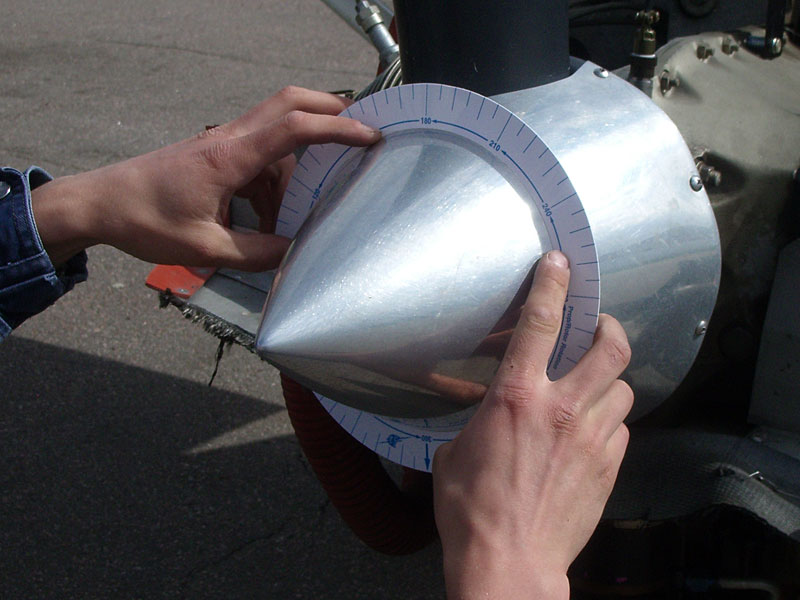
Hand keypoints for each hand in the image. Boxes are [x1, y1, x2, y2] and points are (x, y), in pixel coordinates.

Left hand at [31, 87, 380, 269]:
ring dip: (300, 158)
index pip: (295, 127)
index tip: (371, 137)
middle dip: (331, 108)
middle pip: (290, 102)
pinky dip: (276, 179)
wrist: (99, 204)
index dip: (338, 128)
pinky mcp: (216, 155)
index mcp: (230, 156)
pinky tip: (272, 217)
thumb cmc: (144, 220)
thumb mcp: (205, 248)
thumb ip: (256, 252)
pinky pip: (260, 157)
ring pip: (277, 132)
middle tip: (362, 130)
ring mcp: (222, 143)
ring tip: (311, 200)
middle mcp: (229, 139)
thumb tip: (294, 253)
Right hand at [432, 250, 632, 599]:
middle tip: (599, 328)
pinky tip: (591, 433)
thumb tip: (484, 419)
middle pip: (610, 348)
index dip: (552, 284)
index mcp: (516, 397)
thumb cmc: (472, 510)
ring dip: (609, 382)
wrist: (509, 563)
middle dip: (609, 327)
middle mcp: (562, 410)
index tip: (559, 264)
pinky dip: (609, 423)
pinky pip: (621, 429)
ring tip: (593, 388)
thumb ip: (478, 422)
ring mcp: (592, 439)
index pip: (540, 322)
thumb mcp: (455, 452)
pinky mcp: (608, 468)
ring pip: (623, 389)